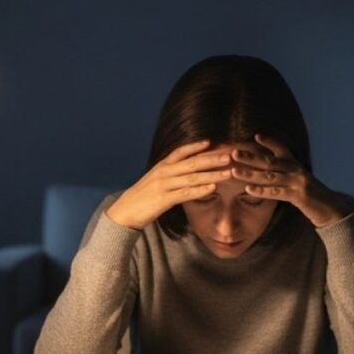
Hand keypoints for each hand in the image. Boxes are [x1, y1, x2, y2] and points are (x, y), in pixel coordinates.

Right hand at [105, 140, 233, 229]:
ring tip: (228, 172)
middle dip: (212, 158)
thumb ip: (169, 175)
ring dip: (212, 174)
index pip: (180, 152)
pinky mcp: (164, 199)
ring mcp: (164, 185)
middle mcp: (163, 172)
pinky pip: (185, 193)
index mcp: (161, 166)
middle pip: (192, 162)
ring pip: (192, 177)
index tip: (212, 142)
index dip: (196, 146)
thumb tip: (183, 173)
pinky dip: (200, 190)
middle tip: (229, 155)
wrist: (124, 212)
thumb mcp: (155, 181)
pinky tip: (213, 188)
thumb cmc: (142, 198)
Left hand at [230, 134, 350, 227]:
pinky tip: (249, 190)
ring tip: (234, 172)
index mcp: (295, 164)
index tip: (256, 135)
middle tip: (233, 153)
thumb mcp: (298, 180)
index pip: (282, 149)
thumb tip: (267, 172)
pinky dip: (262, 191)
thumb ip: (284, 174)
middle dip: (250, 157)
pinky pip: (277, 193)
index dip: (270, 142)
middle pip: (270, 161)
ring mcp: (298, 182)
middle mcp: (296, 170)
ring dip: (250, 174)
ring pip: (270, 176)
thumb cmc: (311, 196)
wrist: (331, 208)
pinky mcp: (299, 196)